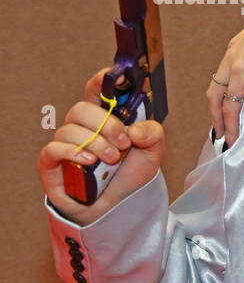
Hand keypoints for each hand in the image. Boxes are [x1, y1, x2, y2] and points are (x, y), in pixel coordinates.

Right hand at [38, 69, 166, 224]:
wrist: (118, 207)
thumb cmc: (129, 175)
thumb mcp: (152, 153)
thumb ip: (152, 135)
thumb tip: (136, 129)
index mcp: (104, 118)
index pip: (97, 91)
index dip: (103, 80)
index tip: (117, 75)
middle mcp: (81, 127)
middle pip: (82, 109)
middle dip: (106, 124)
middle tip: (124, 143)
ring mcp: (65, 144)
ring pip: (70, 129)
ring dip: (96, 143)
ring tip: (112, 159)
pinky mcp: (52, 163)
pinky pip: (54, 149)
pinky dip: (73, 152)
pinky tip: (89, 161)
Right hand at [206, 0, 243, 144]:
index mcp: (241, 67)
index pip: (230, 105)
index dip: (230, 126)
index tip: (232, 143)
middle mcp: (230, 58)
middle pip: (214, 95)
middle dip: (216, 117)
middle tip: (221, 137)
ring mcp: (232, 50)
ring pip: (216, 82)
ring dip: (218, 103)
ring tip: (223, 120)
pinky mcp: (237, 44)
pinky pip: (223, 72)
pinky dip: (223, 88)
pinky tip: (232, 94)